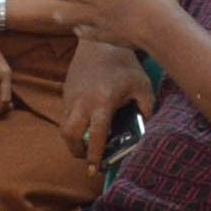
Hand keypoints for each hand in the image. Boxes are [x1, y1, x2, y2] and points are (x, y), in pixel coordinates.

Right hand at [61, 40, 151, 160]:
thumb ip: (147, 109)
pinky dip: (72, 125)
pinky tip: (84, 124)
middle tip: (86, 157)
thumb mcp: (142, 86)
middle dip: (76, 151)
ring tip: (84, 144)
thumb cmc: (124, 65)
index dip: (95, 154)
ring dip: (72, 139)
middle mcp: (82, 102)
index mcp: (102, 102)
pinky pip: (65, 115)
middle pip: (70, 135)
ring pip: (63, 127)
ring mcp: (71, 97)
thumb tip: (146, 128)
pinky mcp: (66, 92)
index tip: (94, 168)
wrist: (100, 42)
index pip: (97, 135)